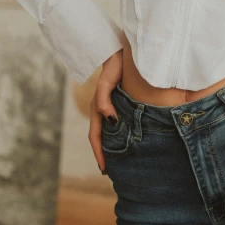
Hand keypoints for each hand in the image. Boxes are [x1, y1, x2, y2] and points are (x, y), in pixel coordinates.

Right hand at [88, 49, 123, 174]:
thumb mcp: (107, 83)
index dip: (99, 154)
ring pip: (109, 132)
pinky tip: (129, 139)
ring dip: (112, 147)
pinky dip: (120, 135)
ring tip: (120, 161)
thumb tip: (109, 118)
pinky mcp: (118, 103)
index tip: (104, 169)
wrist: (119, 52)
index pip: (95, 137)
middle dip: (104, 155)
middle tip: (111, 172)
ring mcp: (109, 107)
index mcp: (97, 109)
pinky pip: (117, 124)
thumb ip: (105, 100)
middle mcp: (102, 111)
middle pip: (101, 138)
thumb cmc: (113, 67)